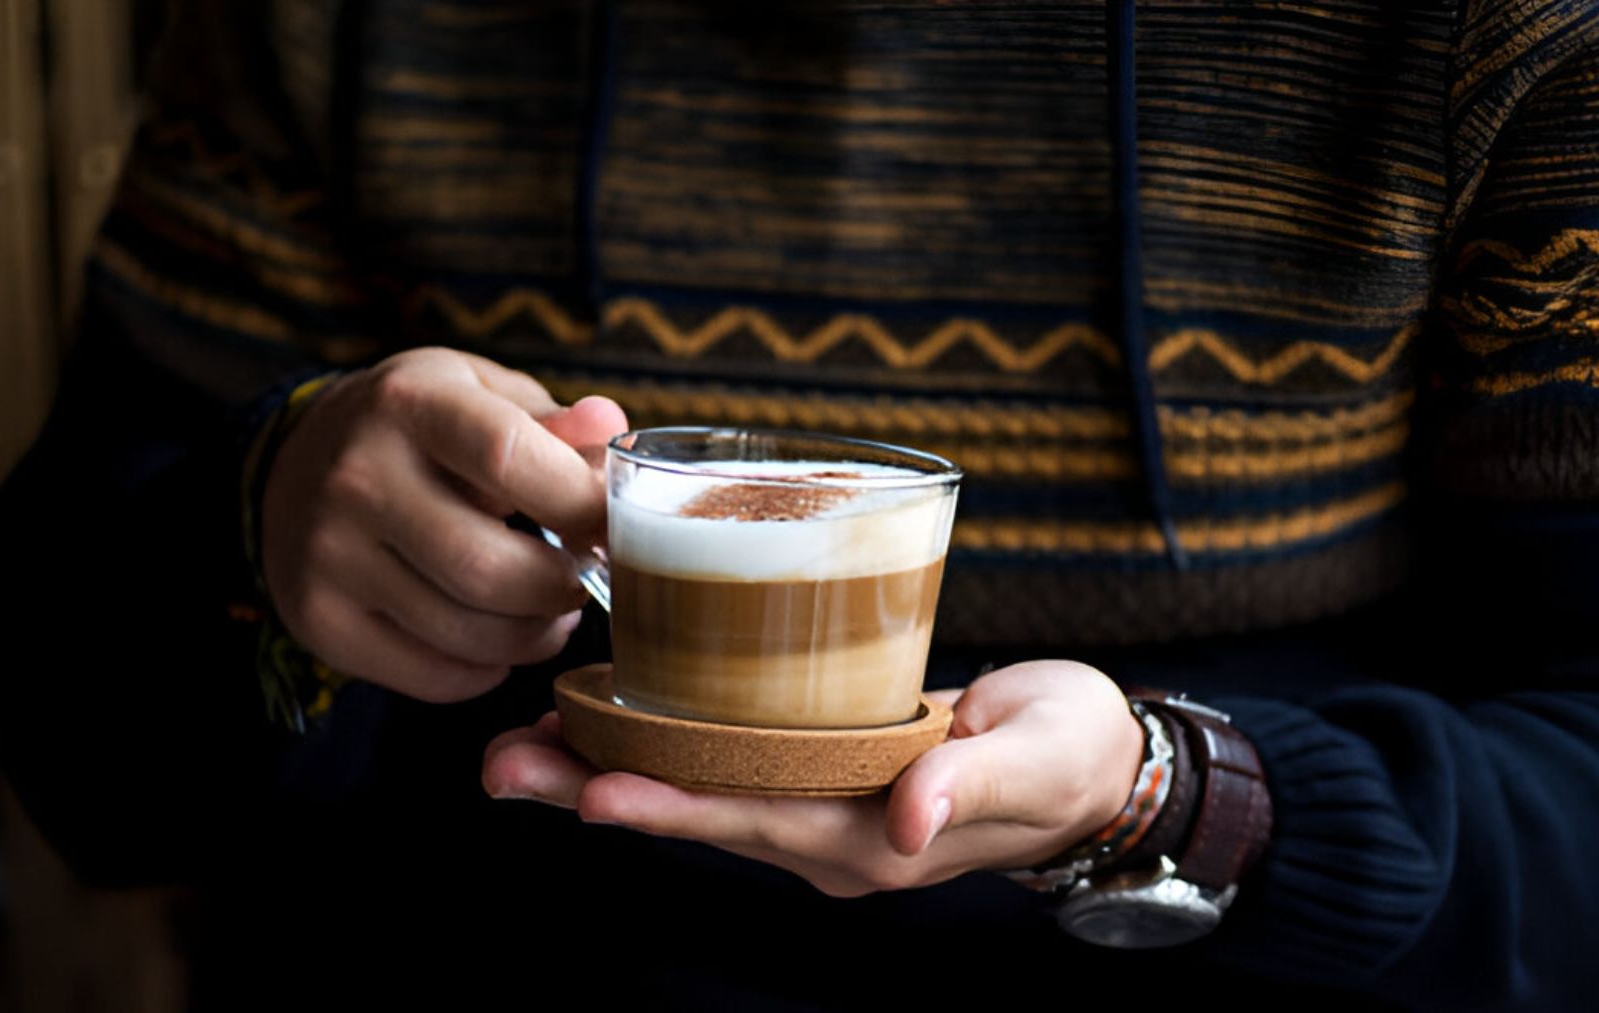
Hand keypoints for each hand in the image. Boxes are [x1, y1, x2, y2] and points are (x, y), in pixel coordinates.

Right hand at [261, 347, 627, 702]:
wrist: (292, 463)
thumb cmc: (417, 428)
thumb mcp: (477, 393)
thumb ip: (552, 421)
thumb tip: (612, 431)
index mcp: (409, 403)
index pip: (511, 457)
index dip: (583, 503)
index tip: (618, 525)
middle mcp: (357, 477)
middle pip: (492, 568)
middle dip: (564, 588)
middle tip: (584, 580)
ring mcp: (329, 555)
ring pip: (469, 633)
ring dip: (535, 635)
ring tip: (551, 613)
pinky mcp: (319, 620)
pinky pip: (434, 674)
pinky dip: (487, 668)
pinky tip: (497, 638)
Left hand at [481, 661, 1143, 896]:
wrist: (1092, 764)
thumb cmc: (1069, 752)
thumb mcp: (1037, 759)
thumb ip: (969, 785)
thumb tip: (906, 819)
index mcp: (877, 840)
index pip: (755, 822)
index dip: (674, 807)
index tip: (593, 790)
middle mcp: (832, 838)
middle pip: (701, 815)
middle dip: (600, 792)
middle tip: (506, 769)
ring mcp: (822, 813)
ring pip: (701, 795)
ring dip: (610, 774)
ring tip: (521, 752)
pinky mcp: (822, 778)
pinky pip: (728, 771)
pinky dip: (663, 752)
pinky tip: (609, 727)